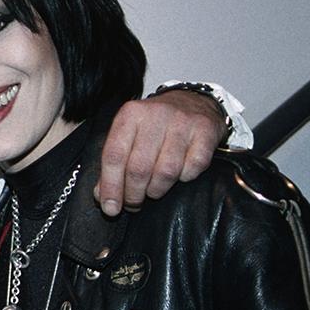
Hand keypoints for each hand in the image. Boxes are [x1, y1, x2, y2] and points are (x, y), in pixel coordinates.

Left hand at [96, 91, 225, 214]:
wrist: (193, 101)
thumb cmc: (155, 125)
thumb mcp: (129, 136)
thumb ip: (114, 164)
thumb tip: (104, 198)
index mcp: (130, 114)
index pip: (114, 156)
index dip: (111, 186)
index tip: (110, 208)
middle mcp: (156, 115)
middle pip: (139, 168)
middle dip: (133, 194)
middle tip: (133, 204)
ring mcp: (183, 122)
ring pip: (166, 172)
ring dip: (157, 190)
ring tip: (152, 191)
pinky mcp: (206, 131)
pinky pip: (193, 169)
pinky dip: (184, 178)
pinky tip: (178, 174)